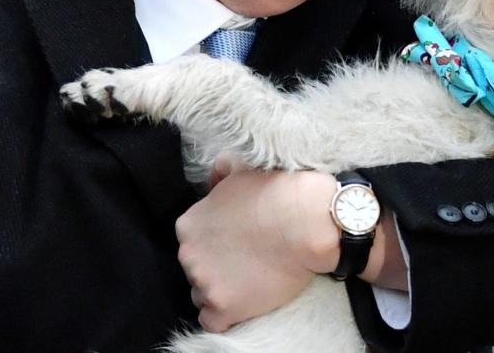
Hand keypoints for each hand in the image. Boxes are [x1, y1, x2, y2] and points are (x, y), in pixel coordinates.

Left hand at [175, 160, 338, 331]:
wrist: (305, 222)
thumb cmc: (276, 194)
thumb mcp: (239, 172)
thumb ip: (219, 174)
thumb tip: (215, 172)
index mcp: (188, 226)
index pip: (191, 243)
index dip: (214, 245)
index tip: (234, 244)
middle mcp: (188, 255)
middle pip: (195, 269)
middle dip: (216, 267)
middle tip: (245, 261)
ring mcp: (205, 283)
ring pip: (202, 295)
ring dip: (221, 290)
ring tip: (248, 281)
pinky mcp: (224, 308)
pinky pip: (212, 321)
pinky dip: (225, 316)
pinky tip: (244, 302)